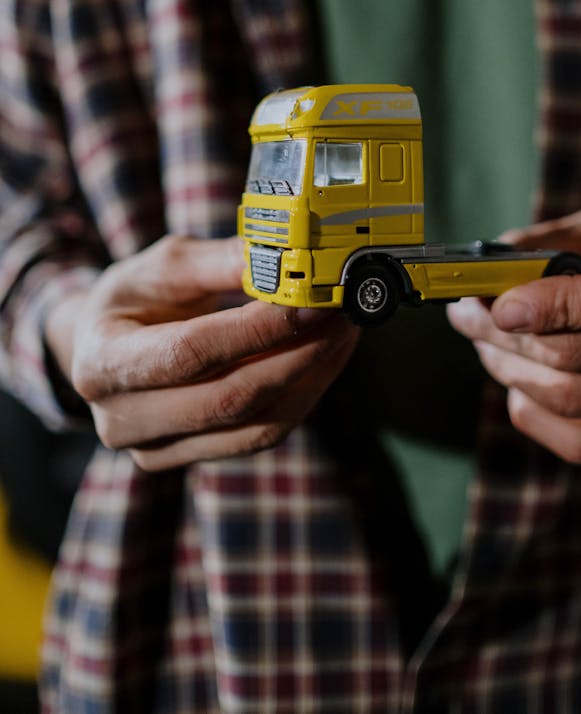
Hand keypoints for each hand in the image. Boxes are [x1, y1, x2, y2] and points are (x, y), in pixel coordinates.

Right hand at [46, 235, 358, 469]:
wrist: (103, 345)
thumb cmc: (136, 297)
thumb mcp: (168, 264)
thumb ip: (224, 261)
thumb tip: (290, 256)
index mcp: (102, 363)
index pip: (190, 354)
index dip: (256, 332)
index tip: (310, 303)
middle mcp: (121, 420)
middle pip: (228, 400)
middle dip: (298, 355)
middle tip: (343, 315)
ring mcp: (155, 450)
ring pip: (255, 426)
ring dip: (312, 378)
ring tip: (345, 331)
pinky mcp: (193, 458)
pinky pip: (261, 434)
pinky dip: (303, 395)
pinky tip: (326, 357)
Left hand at [447, 207, 580, 463]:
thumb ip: (563, 238)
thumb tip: (497, 256)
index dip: (557, 305)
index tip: (501, 304)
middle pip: (579, 356)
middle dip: (504, 335)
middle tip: (465, 314)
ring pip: (571, 399)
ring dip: (508, 369)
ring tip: (482, 342)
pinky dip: (534, 415)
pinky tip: (516, 385)